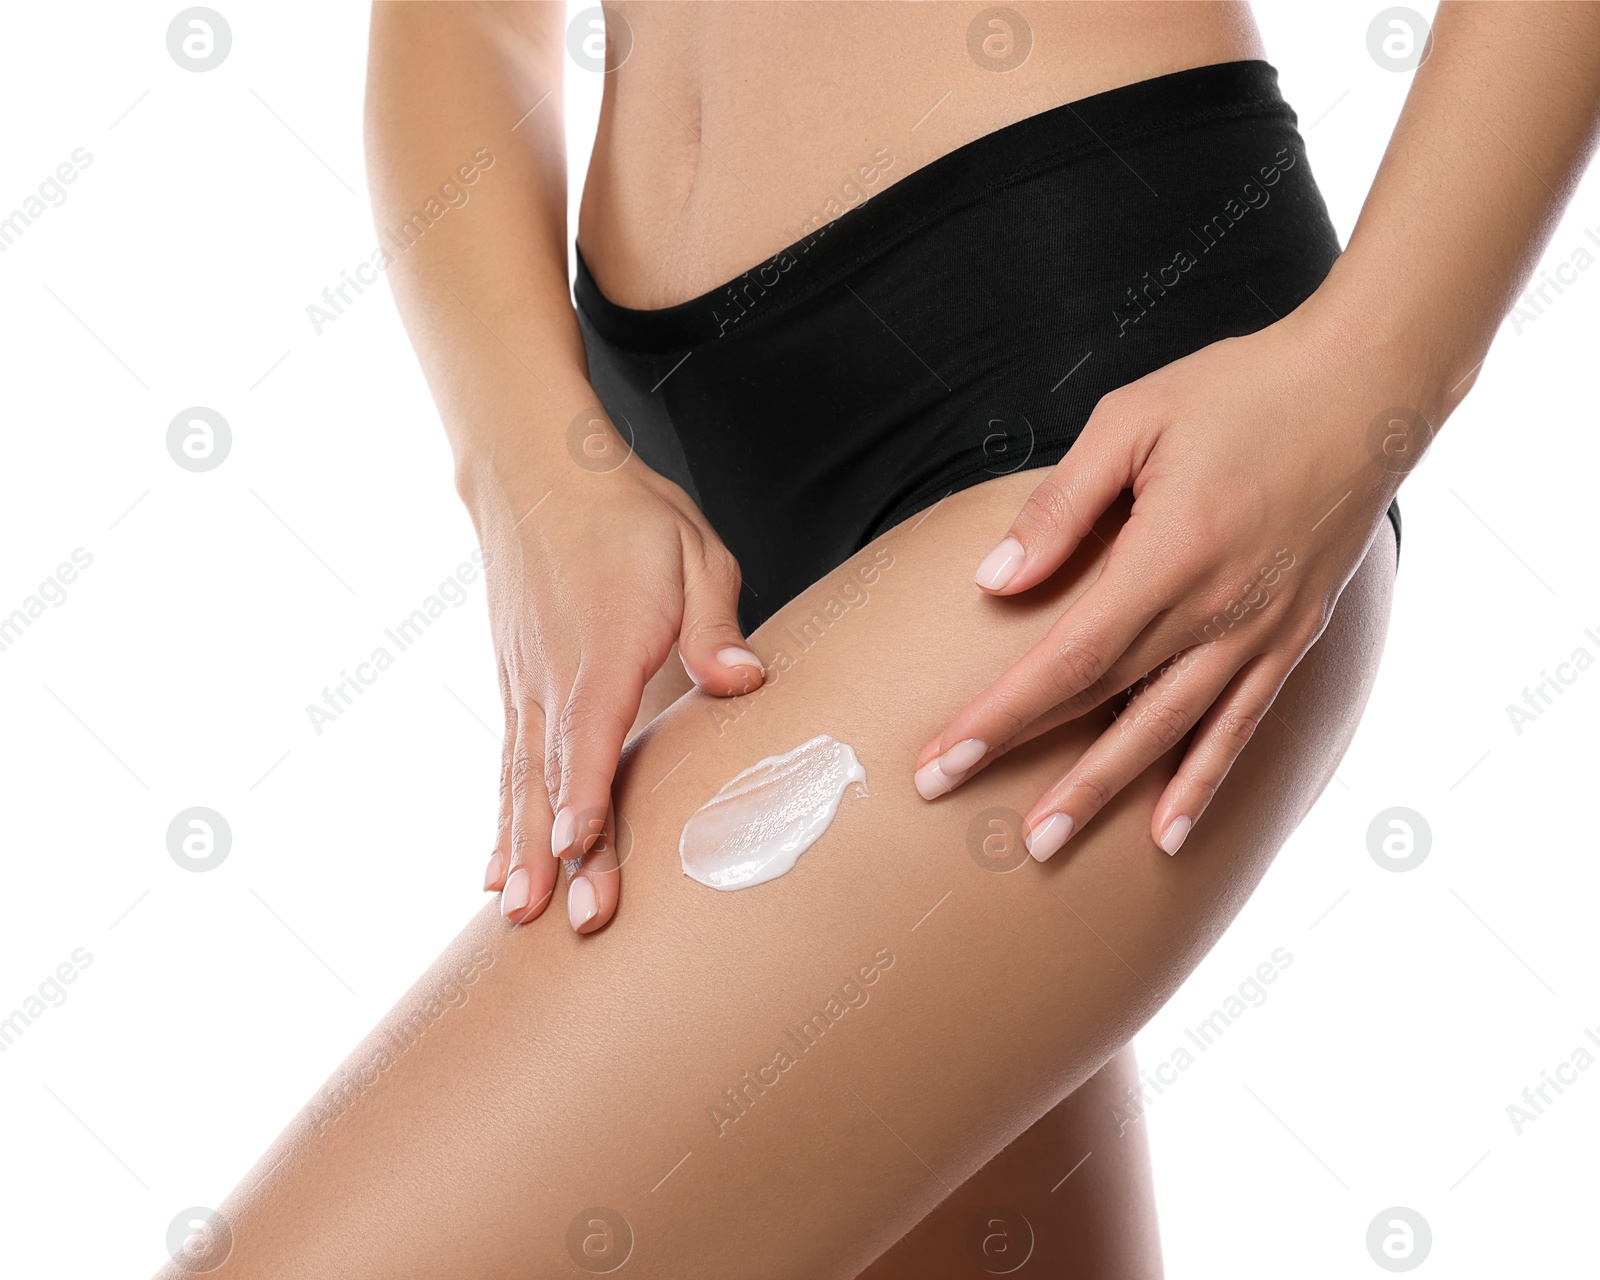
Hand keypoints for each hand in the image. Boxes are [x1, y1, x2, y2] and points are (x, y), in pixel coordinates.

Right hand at [476, 447, 761, 928]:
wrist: (537, 470)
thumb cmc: (628, 513)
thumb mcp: (694, 550)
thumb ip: (712, 620)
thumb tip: (742, 678)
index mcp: (605, 644)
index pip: (593, 731)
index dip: (586, 795)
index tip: (578, 851)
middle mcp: (554, 673)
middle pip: (554, 773)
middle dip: (559, 852)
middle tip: (566, 920)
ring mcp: (526, 681)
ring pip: (519, 777)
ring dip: (518, 848)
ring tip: (515, 913)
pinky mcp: (515, 684)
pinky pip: (507, 762)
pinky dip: (500, 816)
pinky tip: (493, 867)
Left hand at [912, 311, 1419, 859]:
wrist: (1369, 386)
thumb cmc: (1242, 391)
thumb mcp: (1133, 420)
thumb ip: (1061, 506)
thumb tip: (995, 581)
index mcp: (1168, 556)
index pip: (1066, 660)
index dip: (1001, 717)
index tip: (942, 760)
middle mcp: (1216, 611)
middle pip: (1105, 707)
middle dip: (1031, 766)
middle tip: (964, 814)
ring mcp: (1260, 633)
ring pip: (1170, 735)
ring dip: (1106, 794)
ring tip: (1049, 845)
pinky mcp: (1292, 637)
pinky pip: (1241, 727)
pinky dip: (1202, 783)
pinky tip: (1169, 832)